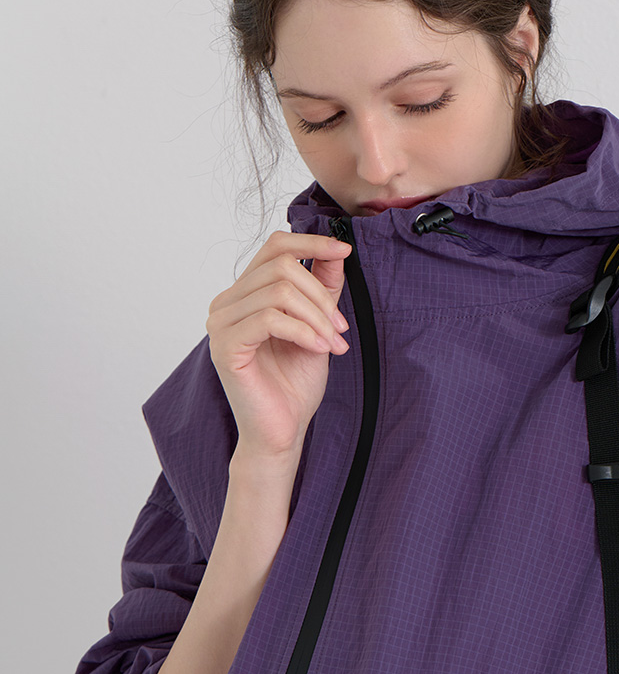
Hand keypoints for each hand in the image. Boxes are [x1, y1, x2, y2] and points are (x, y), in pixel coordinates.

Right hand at [207, 231, 350, 467]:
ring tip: (333, 343)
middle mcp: (225, 304)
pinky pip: (270, 318)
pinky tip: (318, 349)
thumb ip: (321, 287)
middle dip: (320, 295)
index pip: (274, 246)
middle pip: (280, 266)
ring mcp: (220, 324)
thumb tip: (335, 250)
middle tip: (340, 329)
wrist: (282, 431)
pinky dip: (303, 331)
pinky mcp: (224, 346)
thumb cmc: (294, 383)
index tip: (344, 250)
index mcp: (243, 294)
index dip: (310, 242)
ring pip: (279, 292)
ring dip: (317, 317)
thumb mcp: (317, 324)